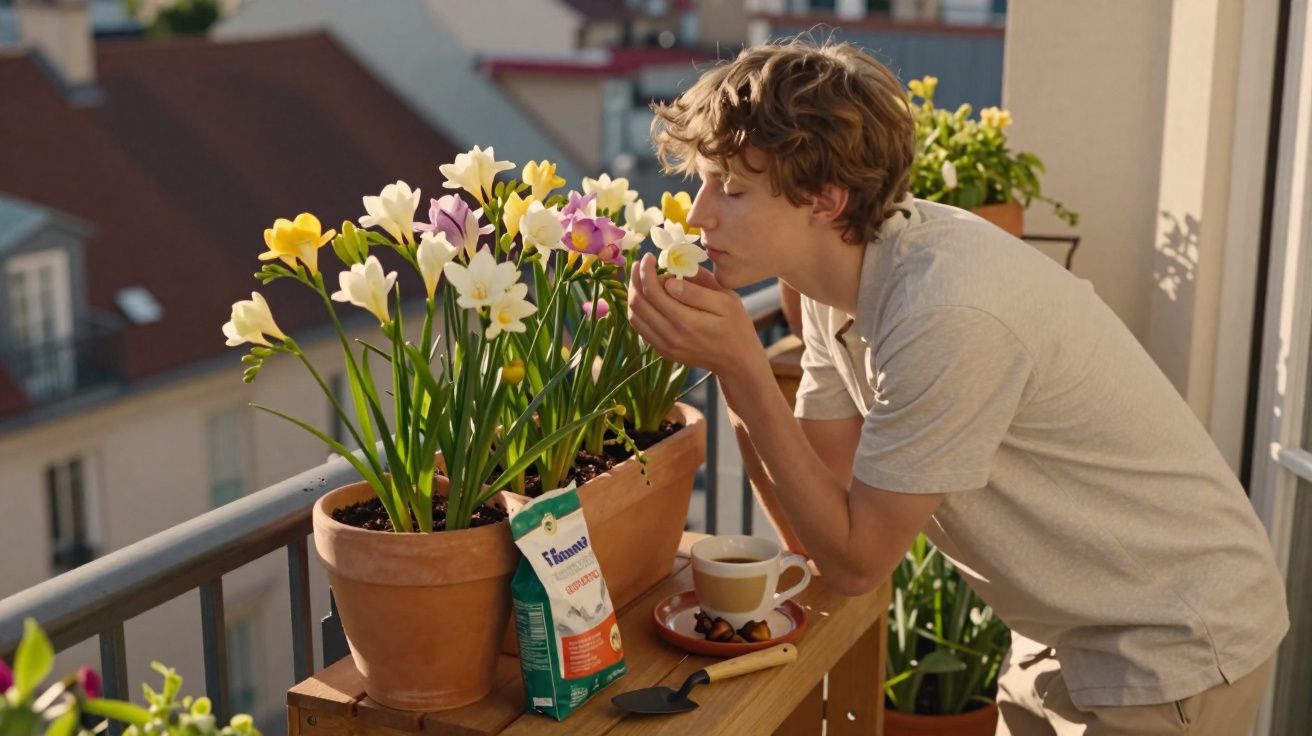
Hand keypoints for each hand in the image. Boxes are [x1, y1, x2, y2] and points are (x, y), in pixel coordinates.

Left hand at [627, 253, 765, 380]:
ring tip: (640, 277)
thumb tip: (669, 279)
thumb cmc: (736, 325)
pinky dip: (638, 310)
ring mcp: (665, 346)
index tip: (650, 256)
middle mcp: (671, 336)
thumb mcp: (726, 301)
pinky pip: (640, 328)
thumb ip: (697, 290)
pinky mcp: (663, 351)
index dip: (647, 270)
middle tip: (641, 264)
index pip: (653, 291)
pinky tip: (646, 297)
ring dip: (633, 294)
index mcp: (686, 321)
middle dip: (635, 278)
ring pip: (634, 316)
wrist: (737, 360)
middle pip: (638, 303)